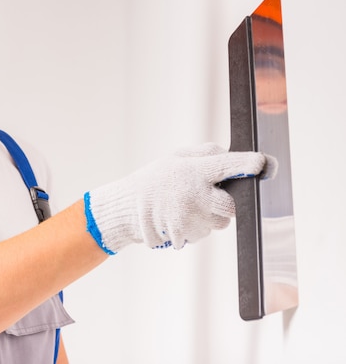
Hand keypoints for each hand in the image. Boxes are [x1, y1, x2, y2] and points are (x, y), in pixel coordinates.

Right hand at [84, 143, 267, 250]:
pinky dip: (197, 226)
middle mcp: (195, 196)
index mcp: (193, 171)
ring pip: (220, 222)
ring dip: (210, 215)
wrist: (126, 208)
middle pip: (232, 205)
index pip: (228, 166)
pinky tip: (179, 217)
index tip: (263, 163)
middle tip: (208, 195)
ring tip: (187, 205)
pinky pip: (205, 232)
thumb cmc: (154, 181)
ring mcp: (191, 219)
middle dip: (225, 202)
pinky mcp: (186, 236)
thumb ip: (206, 154)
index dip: (249, 164)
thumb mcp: (175, 158)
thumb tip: (232, 156)